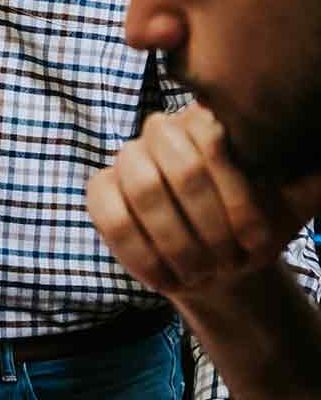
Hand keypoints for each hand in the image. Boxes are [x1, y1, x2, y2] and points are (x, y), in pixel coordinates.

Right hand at [86, 103, 320, 299]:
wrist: (216, 262)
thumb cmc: (251, 227)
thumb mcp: (287, 205)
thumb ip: (304, 180)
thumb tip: (317, 158)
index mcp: (205, 122)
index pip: (213, 137)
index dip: (236, 196)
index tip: (255, 242)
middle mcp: (161, 130)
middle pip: (179, 164)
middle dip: (208, 225)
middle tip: (226, 263)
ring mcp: (126, 158)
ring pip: (141, 187)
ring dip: (176, 241)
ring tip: (199, 273)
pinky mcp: (100, 190)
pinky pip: (111, 216)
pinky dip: (141, 254)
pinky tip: (166, 278)